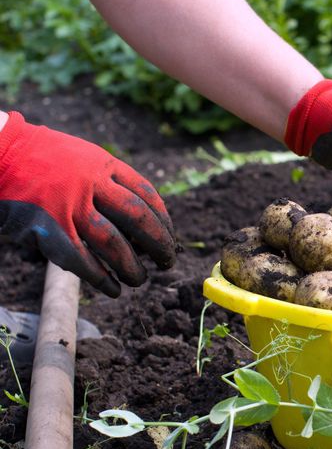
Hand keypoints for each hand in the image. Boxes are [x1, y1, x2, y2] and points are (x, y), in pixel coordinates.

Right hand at [0, 112, 175, 296]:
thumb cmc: (44, 160)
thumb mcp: (83, 159)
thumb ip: (110, 182)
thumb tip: (143, 218)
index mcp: (103, 165)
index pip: (147, 195)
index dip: (164, 220)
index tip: (170, 236)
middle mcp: (90, 185)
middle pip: (138, 219)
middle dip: (158, 244)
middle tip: (166, 261)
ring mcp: (69, 208)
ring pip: (114, 244)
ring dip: (132, 267)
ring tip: (140, 279)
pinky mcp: (48, 230)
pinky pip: (83, 261)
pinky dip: (102, 278)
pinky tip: (113, 289)